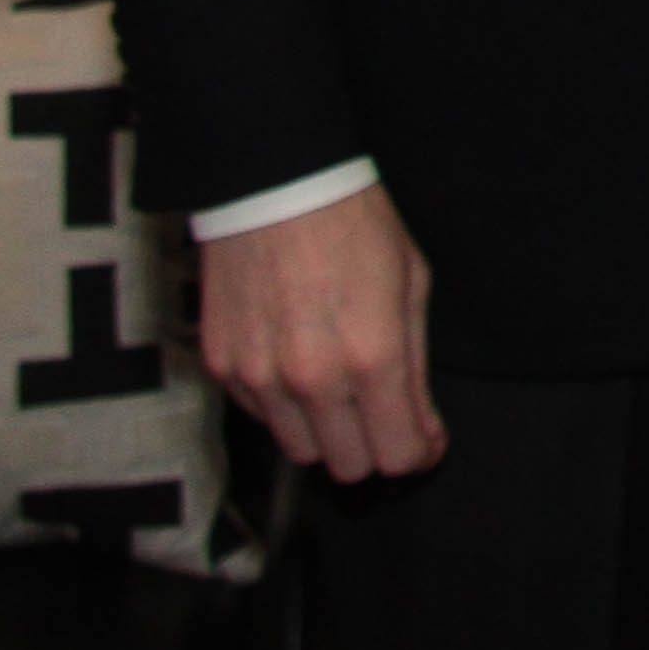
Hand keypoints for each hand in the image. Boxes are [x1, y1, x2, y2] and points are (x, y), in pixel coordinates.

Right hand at [197, 182, 445, 482]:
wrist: (274, 183)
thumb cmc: (353, 224)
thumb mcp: (410, 285)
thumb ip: (416, 370)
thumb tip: (425, 435)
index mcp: (372, 357)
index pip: (396, 455)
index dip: (416, 454)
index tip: (422, 440)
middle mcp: (313, 379)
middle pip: (347, 466)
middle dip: (373, 447)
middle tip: (381, 413)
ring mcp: (261, 377)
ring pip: (300, 450)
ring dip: (326, 432)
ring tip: (337, 384)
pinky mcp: (223, 367)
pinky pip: (260, 415)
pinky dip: (283, 404)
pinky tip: (295, 359)